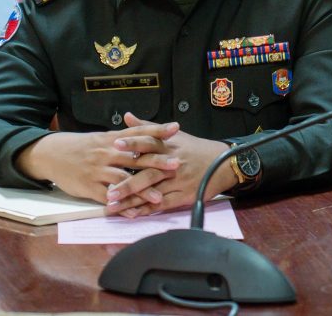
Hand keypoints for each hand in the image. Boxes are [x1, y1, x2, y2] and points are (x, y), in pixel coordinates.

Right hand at [14, 118, 179, 207]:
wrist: (53, 154)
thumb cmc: (84, 146)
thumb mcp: (104, 137)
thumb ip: (127, 135)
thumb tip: (151, 130)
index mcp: (113, 138)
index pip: (139, 132)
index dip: (157, 130)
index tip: (176, 128)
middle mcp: (107, 152)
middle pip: (135, 157)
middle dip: (157, 161)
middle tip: (176, 164)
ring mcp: (98, 170)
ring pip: (123, 180)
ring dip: (142, 189)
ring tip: (159, 197)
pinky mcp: (89, 186)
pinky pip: (108, 197)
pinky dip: (122, 205)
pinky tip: (135, 212)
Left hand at [104, 112, 236, 216]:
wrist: (223, 163)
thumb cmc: (195, 149)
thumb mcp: (174, 135)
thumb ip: (148, 127)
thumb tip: (127, 116)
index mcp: (169, 146)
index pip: (149, 143)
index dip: (133, 144)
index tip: (114, 145)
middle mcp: (173, 164)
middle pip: (148, 172)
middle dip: (127, 183)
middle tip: (108, 191)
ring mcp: (178, 181)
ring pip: (152, 191)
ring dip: (132, 200)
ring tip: (112, 207)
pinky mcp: (184, 195)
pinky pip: (163, 204)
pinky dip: (147, 209)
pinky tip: (132, 214)